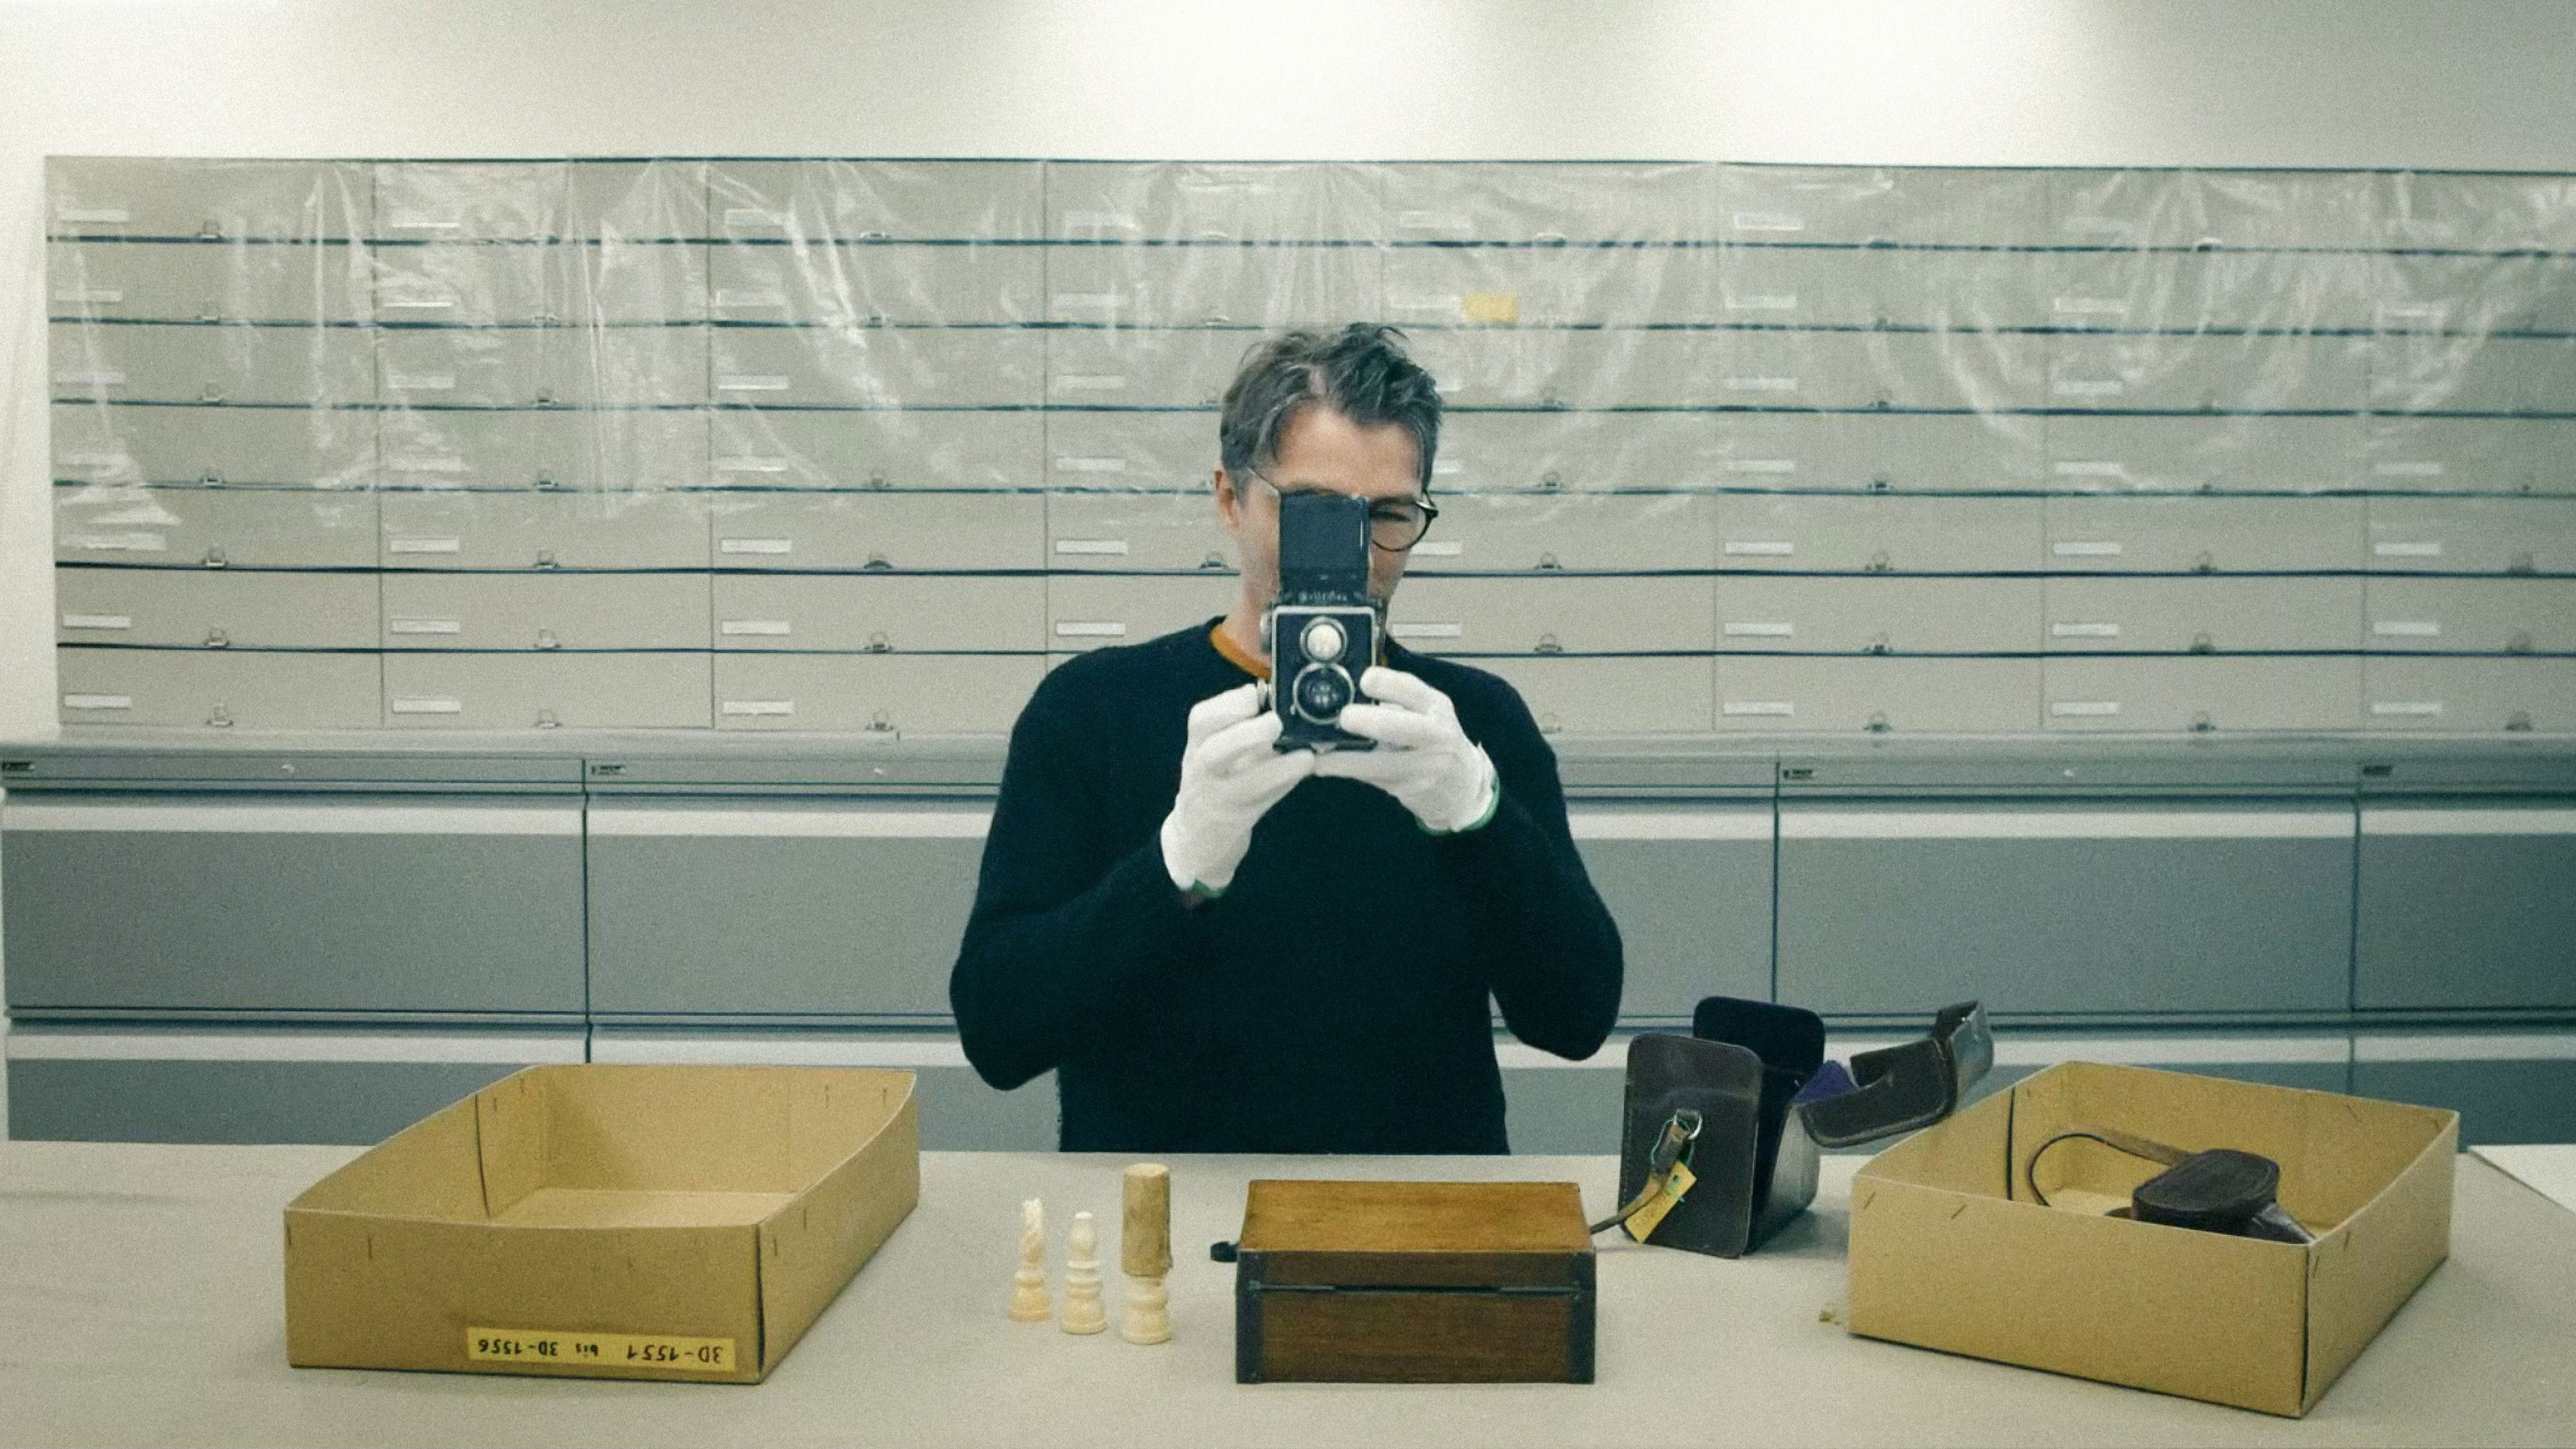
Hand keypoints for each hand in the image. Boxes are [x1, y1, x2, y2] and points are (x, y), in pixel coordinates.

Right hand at [1159, 683, 1315, 897]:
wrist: (1195, 838)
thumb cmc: (1216, 781)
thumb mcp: (1219, 750)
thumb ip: (1242, 726)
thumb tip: (1280, 696)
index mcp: (1197, 745)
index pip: (1201, 720)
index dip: (1227, 705)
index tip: (1254, 694)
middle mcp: (1201, 771)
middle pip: (1213, 751)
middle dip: (1245, 734)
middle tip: (1276, 722)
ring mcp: (1217, 799)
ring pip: (1241, 785)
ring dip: (1275, 769)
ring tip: (1305, 756)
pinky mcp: (1235, 822)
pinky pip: (1261, 804)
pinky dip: (1284, 787)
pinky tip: (1305, 771)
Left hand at [1312, 667, 1499, 834]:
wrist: (1464, 787)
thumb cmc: (1435, 740)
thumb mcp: (1428, 713)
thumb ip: (1397, 700)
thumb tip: (1348, 688)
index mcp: (1435, 707)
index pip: (1413, 690)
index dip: (1388, 684)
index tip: (1364, 680)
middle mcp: (1434, 735)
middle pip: (1400, 727)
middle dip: (1370, 722)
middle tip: (1343, 717)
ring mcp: (1423, 766)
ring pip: (1381, 763)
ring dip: (1345, 759)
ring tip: (1317, 755)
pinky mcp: (1409, 789)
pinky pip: (1372, 778)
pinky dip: (1346, 771)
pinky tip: (1323, 766)